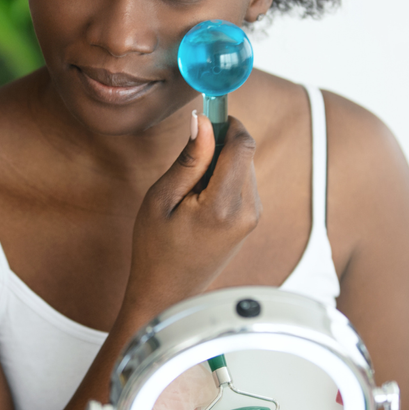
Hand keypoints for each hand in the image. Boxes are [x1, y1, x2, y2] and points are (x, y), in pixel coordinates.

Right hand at [125, 113, 259, 308]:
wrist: (168, 293)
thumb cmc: (155, 248)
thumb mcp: (162, 198)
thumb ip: (189, 159)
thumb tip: (203, 121)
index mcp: (224, 205)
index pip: (243, 145)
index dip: (228, 122)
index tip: (207, 115)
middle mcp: (248, 210)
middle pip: (245, 153)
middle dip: (220, 146)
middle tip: (187, 162)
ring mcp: (252, 217)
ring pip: (245, 167)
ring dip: (221, 164)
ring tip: (189, 191)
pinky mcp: (250, 221)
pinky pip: (243, 183)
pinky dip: (223, 180)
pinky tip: (199, 202)